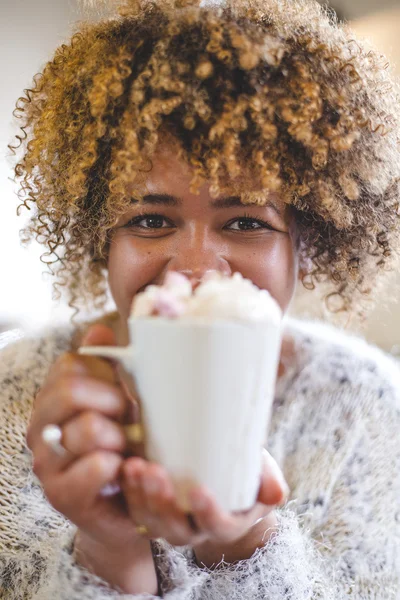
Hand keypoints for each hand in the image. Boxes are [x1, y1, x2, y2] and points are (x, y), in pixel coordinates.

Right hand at [26, 324, 157, 594]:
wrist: (127, 504)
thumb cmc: (126, 443)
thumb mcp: (122, 399)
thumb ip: (110, 365)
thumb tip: (99, 332)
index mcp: (53, 397)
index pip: (71, 365)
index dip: (108, 377)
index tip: (125, 396)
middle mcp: (40, 425)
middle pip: (69, 391)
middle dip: (113, 403)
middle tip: (129, 422)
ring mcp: (46, 461)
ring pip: (86, 428)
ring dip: (119, 437)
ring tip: (126, 449)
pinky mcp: (61, 494)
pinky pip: (95, 465)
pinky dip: (117, 466)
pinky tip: (121, 470)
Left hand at [121, 447, 287, 553]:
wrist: (221, 467)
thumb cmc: (245, 468)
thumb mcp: (260, 470)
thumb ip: (268, 480)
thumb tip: (276, 494)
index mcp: (227, 523)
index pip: (218, 527)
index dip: (208, 513)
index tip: (199, 490)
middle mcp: (197, 529)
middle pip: (177, 528)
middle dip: (163, 503)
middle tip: (155, 472)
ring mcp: (171, 521)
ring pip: (151, 520)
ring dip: (140, 495)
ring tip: (134, 466)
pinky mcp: (150, 508)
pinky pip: (135, 508)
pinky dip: (128, 489)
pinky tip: (125, 466)